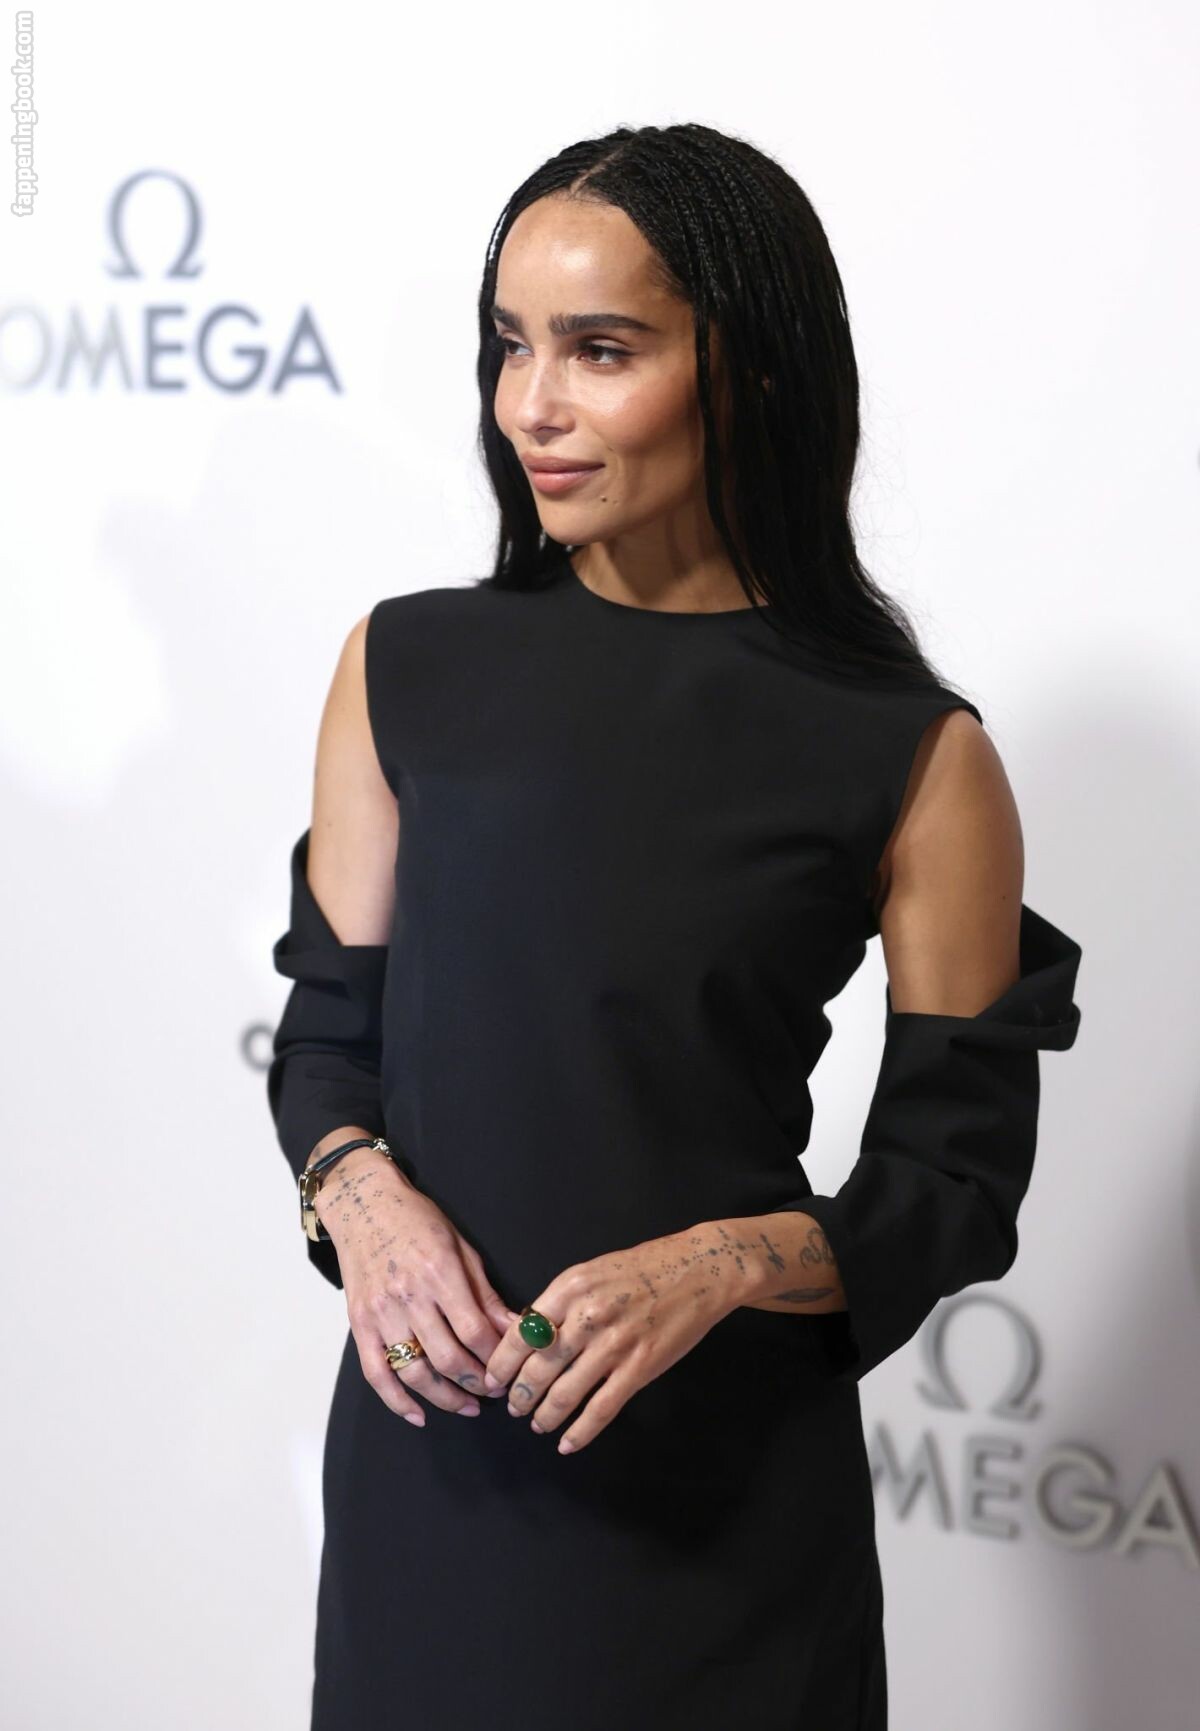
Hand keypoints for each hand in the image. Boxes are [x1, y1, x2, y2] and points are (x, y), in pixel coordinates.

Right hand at [316, 1148, 515, 1426]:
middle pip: (448, 1358)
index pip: (475, 1331)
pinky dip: (397, 1401)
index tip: (511, 1368)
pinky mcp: (359, 1324)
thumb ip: (486, 1293)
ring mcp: (380, 1312)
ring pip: (415, 1372)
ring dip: (446, 1398)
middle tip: (494, 1391)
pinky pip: (376, 1374)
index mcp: (439, 1272)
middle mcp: (409, 1296)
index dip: (496, 1358)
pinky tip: (419, 1415)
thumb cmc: (417, 1220)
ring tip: (468, 1406)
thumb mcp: (462, 1247)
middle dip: (477, 1382)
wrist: (363, 1205)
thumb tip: (516, 1328)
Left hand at [483, 1225, 738, 1455]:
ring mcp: (614, 1344)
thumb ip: (560, 1303)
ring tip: (536, 1423)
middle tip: (512, 1407)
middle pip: (538, 1368)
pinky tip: (567, 1442)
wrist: (699, 1269)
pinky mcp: (639, 1368)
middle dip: (519, 1394)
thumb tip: (526, 1335)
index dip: (502, 1363)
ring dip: (544, 1415)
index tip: (492, 1379)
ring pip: (565, 1393)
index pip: (521, 1333)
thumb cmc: (643, 1267)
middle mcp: (587, 1316)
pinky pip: (601, 1409)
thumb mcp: (591, 1272)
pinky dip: (580, 1432)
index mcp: (569, 1288)